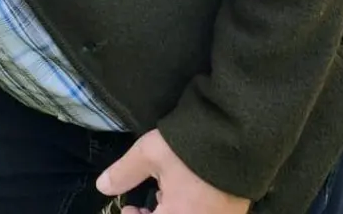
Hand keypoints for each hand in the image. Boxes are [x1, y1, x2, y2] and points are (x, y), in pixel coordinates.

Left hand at [97, 129, 250, 213]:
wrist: (241, 135)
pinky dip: (191, 210)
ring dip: (173, 213)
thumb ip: (124, 173)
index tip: (128, 210)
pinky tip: (187, 195)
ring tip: (163, 197)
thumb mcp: (150, 154)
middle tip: (142, 208)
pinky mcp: (235, 212)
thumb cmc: (191, 148)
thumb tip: (102, 187)